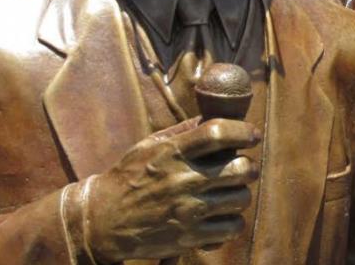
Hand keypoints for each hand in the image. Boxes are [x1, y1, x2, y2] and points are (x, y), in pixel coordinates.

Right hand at [83, 118, 260, 261]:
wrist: (102, 221)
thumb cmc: (128, 178)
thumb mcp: (149, 146)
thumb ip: (183, 131)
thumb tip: (214, 116)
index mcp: (172, 152)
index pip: (218, 132)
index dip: (243, 130)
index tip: (252, 134)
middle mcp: (183, 179)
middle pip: (241, 168)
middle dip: (249, 166)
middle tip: (244, 168)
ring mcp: (188, 210)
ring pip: (241, 198)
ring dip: (240, 194)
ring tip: (229, 193)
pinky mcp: (190, 236)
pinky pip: (232, 227)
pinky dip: (232, 222)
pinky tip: (222, 216)